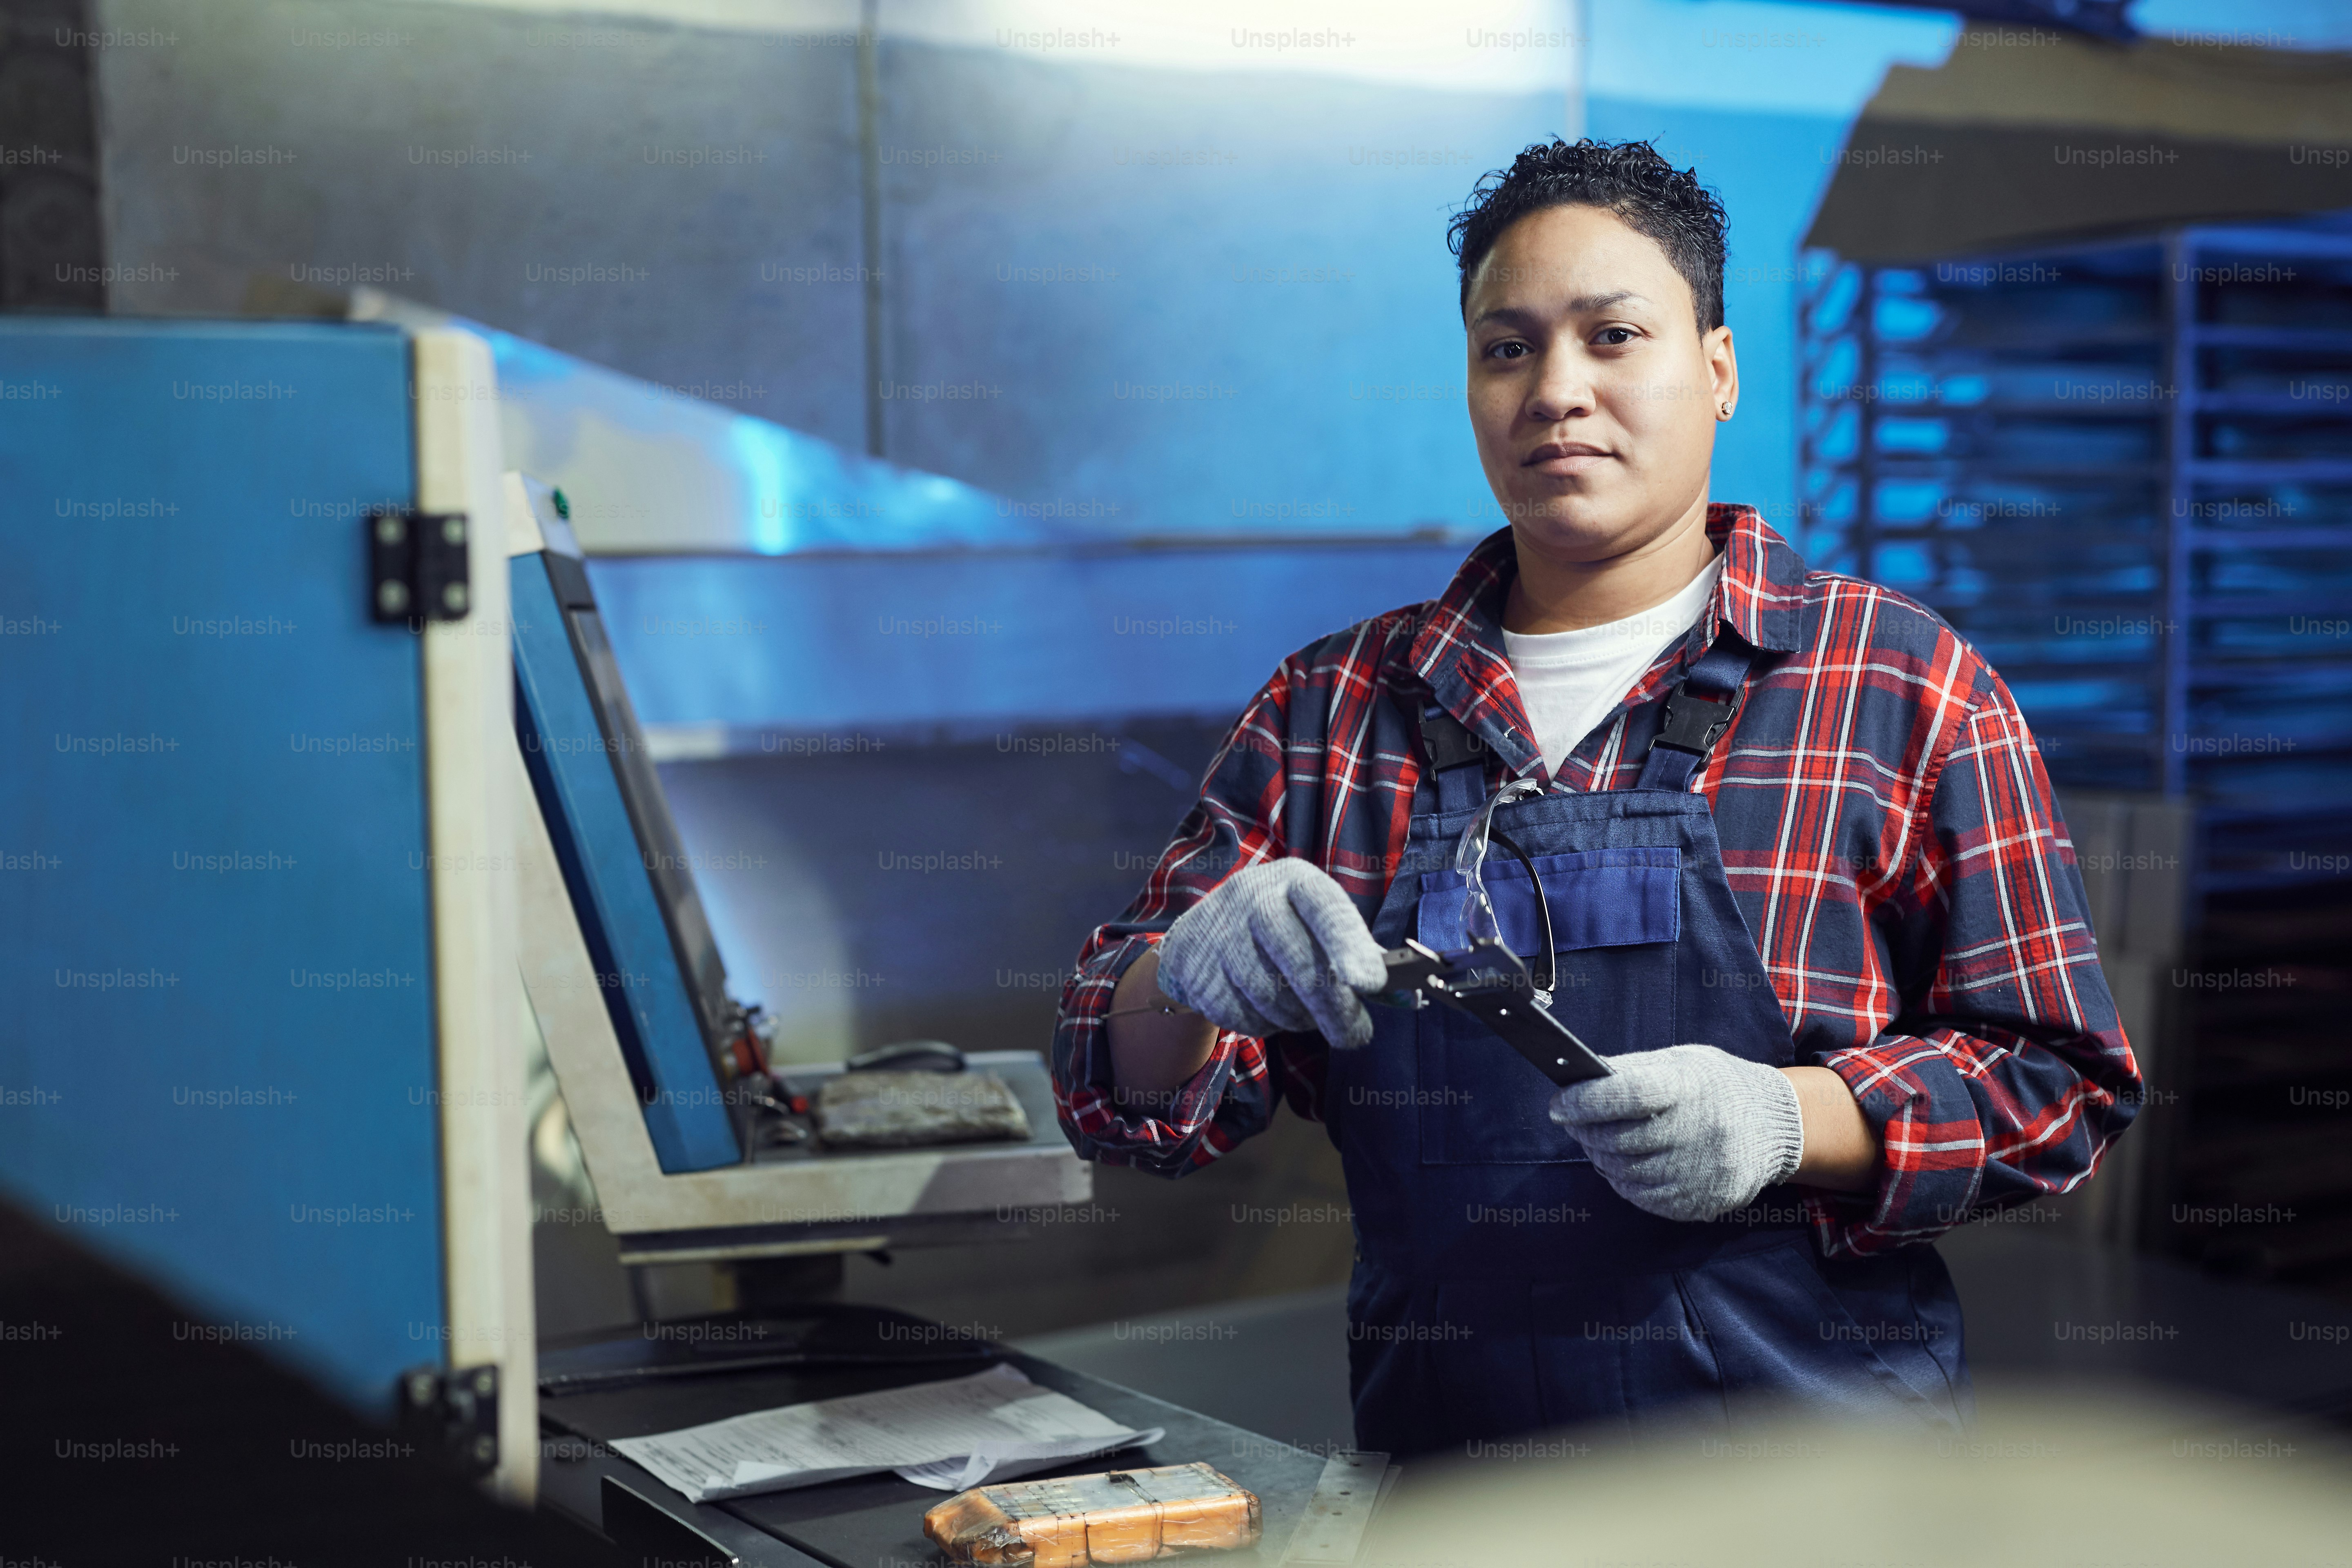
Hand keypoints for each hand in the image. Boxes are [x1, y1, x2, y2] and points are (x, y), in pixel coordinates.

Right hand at [1155, 859, 1388, 1047]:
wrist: (1199, 936)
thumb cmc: (1281, 930)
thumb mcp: (1317, 922)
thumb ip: (1358, 953)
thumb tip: (1403, 995)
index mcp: (1293, 880)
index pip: (1325, 908)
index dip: (1348, 945)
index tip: (1371, 983)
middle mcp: (1252, 898)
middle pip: (1299, 963)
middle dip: (1333, 1008)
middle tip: (1355, 1035)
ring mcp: (1219, 934)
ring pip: (1272, 997)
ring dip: (1299, 1018)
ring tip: (1306, 1013)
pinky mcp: (1198, 973)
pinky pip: (1244, 1016)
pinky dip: (1266, 1025)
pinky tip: (1269, 1010)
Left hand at [1547, 1044, 1804, 1221]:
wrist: (1776, 1125)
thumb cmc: (1716, 1086)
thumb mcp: (1681, 1061)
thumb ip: (1632, 1069)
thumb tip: (1580, 1079)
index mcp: (1691, 1087)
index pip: (1627, 1094)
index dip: (1585, 1101)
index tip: (1559, 1105)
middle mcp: (1699, 1131)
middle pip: (1619, 1139)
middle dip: (1585, 1131)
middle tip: (1572, 1120)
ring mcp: (1703, 1171)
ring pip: (1626, 1172)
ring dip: (1599, 1157)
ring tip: (1595, 1141)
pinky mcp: (1703, 1201)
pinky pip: (1643, 1198)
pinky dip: (1622, 1181)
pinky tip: (1619, 1164)